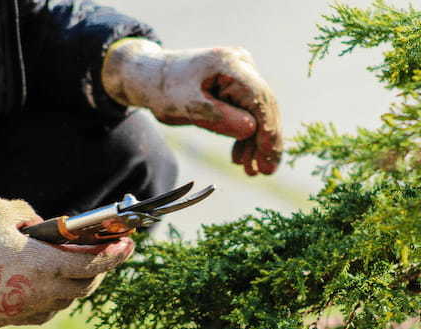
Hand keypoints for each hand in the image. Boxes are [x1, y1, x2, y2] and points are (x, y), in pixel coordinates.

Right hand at [0, 199, 133, 326]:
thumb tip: (44, 223)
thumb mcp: (0, 212)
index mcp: (45, 265)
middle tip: (107, 252)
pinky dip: (56, 297)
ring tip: (79, 265)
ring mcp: (25, 308)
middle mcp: (42, 291)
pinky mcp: (9, 318)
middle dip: (102, 269)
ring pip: (67, 300)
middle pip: (87, 285)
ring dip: (79, 283)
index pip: (95, 263)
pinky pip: (45, 310)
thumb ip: (30, 214)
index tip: (130, 244)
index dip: (117, 254)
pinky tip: (50, 284)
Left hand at [102, 39, 282, 175]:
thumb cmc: (164, 89)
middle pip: (264, 106)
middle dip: (266, 141)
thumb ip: (218, 117)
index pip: (259, 98)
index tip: (269, 156)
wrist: (151, 77)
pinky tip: (241, 157)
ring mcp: (242, 74)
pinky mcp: (238, 86)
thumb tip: (252, 130)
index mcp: (229, 64)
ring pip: (258, 112)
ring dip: (256, 143)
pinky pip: (249, 112)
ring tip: (251, 171)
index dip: (268, 129)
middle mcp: (242, 64)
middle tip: (265, 171)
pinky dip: (246, 136)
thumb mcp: (187, 106)